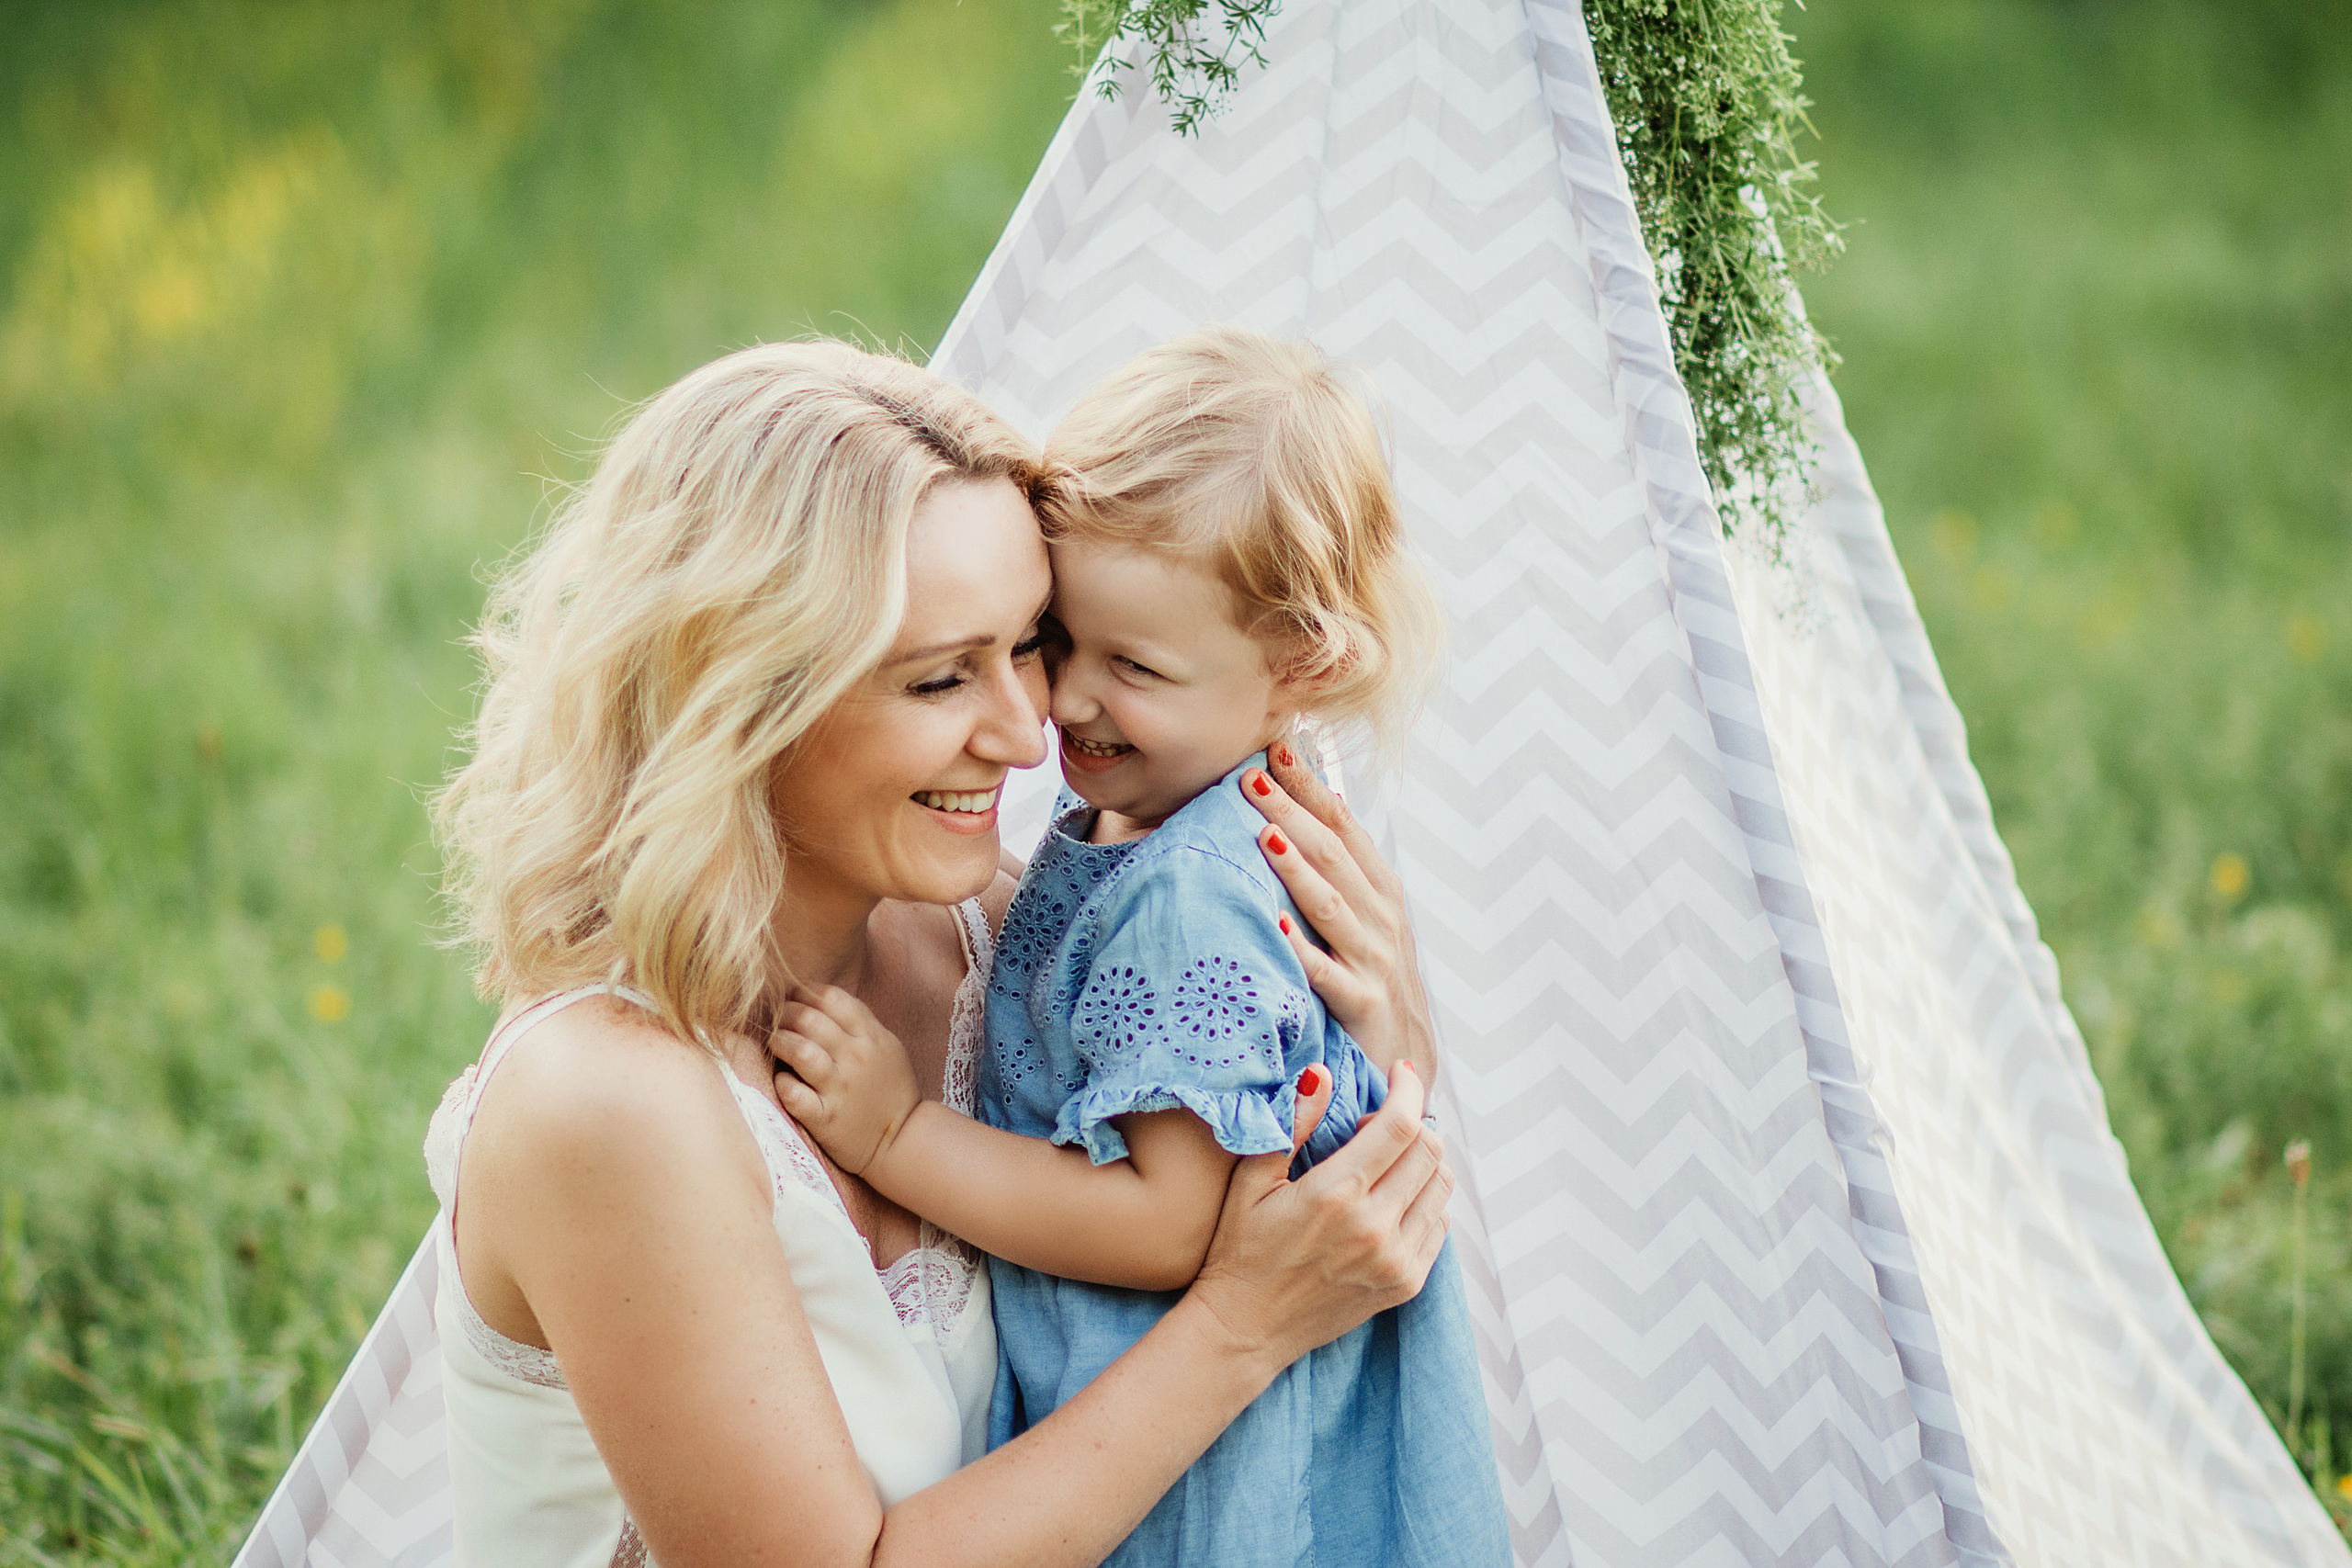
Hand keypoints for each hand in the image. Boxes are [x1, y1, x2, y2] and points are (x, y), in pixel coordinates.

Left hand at [769, 985, 919, 1175]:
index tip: (794, 997)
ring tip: (777, 1045)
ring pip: (798, 1051)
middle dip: (784, 1013)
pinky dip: (782, 1083)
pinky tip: (784, 1080)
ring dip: (779, 1042)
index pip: (830, 997)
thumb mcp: (886, 1046)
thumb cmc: (890, 1088)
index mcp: (871, 1036)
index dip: (804, 991)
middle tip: (779, 1020)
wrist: (902, 1139)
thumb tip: (817, 997)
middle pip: (808, 1018)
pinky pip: (792, 1093)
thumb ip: (858, 1021)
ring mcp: (839, 1089)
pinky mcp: (825, 1118)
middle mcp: (855, 1058)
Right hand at [1187, 1062, 1451, 1369]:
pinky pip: (1440, 1224)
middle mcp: (1375, 1228)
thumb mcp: (1251, 1181)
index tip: (1400, 1071)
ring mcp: (1396, 1260)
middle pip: (1430, 1150)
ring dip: (1423, 1159)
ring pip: (1442, 1185)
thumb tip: (1322, 1074)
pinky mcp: (1406, 1284)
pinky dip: (1426, 1198)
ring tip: (1386, 1160)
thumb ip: (1292, 1125)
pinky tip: (1393, 1197)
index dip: (1409, 1088)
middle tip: (1376, 1124)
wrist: (1246, 1329)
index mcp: (1336, 1195)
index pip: (1401, 1125)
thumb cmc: (1241, 1249)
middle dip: (1413, 1120)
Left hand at [1242, 737, 1438, 1080]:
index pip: (1346, 828)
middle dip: (1293, 814)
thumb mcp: (1366, 923)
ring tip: (1264, 834)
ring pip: (1331, 906)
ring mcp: (1374, 962)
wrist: (1405, 1062)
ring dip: (1298, 868)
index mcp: (1381, 894)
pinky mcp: (1361, 1006)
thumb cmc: (1374, 983)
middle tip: (1252, 777)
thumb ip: (1341, 873)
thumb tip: (1312, 810)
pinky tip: (1277, 924)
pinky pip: (1326, 974)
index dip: (1313, 788)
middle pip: (1334, 857)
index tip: (1278, 749)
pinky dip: (1302, 948)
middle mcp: (1382, 920)